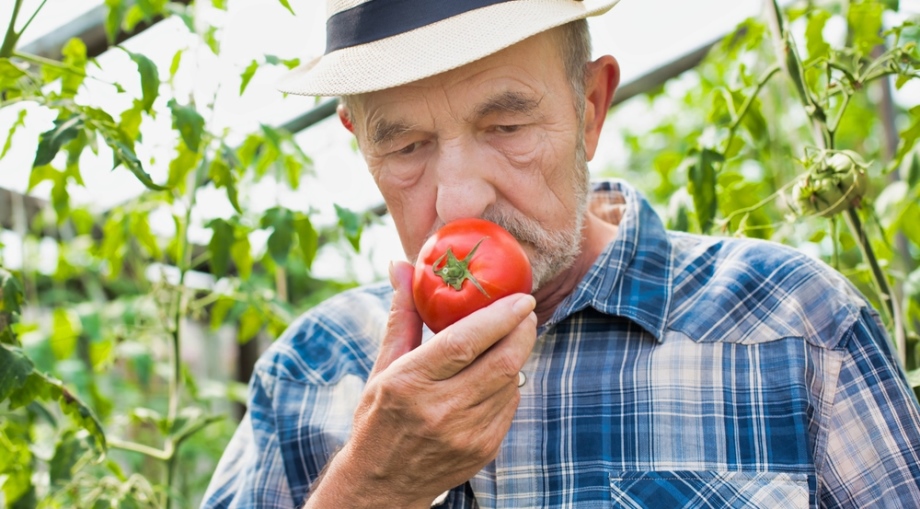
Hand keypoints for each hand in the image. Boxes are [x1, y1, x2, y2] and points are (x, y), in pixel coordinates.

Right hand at [305, 260, 536, 507]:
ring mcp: (465, 434)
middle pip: (500, 362)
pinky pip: (510, 404)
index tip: (521, 297)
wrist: (382, 483)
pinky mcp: (484, 449)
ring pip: (510, 382)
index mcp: (409, 383)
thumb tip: (401, 265)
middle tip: (526, 310)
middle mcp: (439, 411)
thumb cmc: (379, 416)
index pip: (464, 343)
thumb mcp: (382, 366)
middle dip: (523, 330)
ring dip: (516, 355)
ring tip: (511, 337)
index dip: (499, 317)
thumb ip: (401, 315)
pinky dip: (509, 383)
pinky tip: (497, 374)